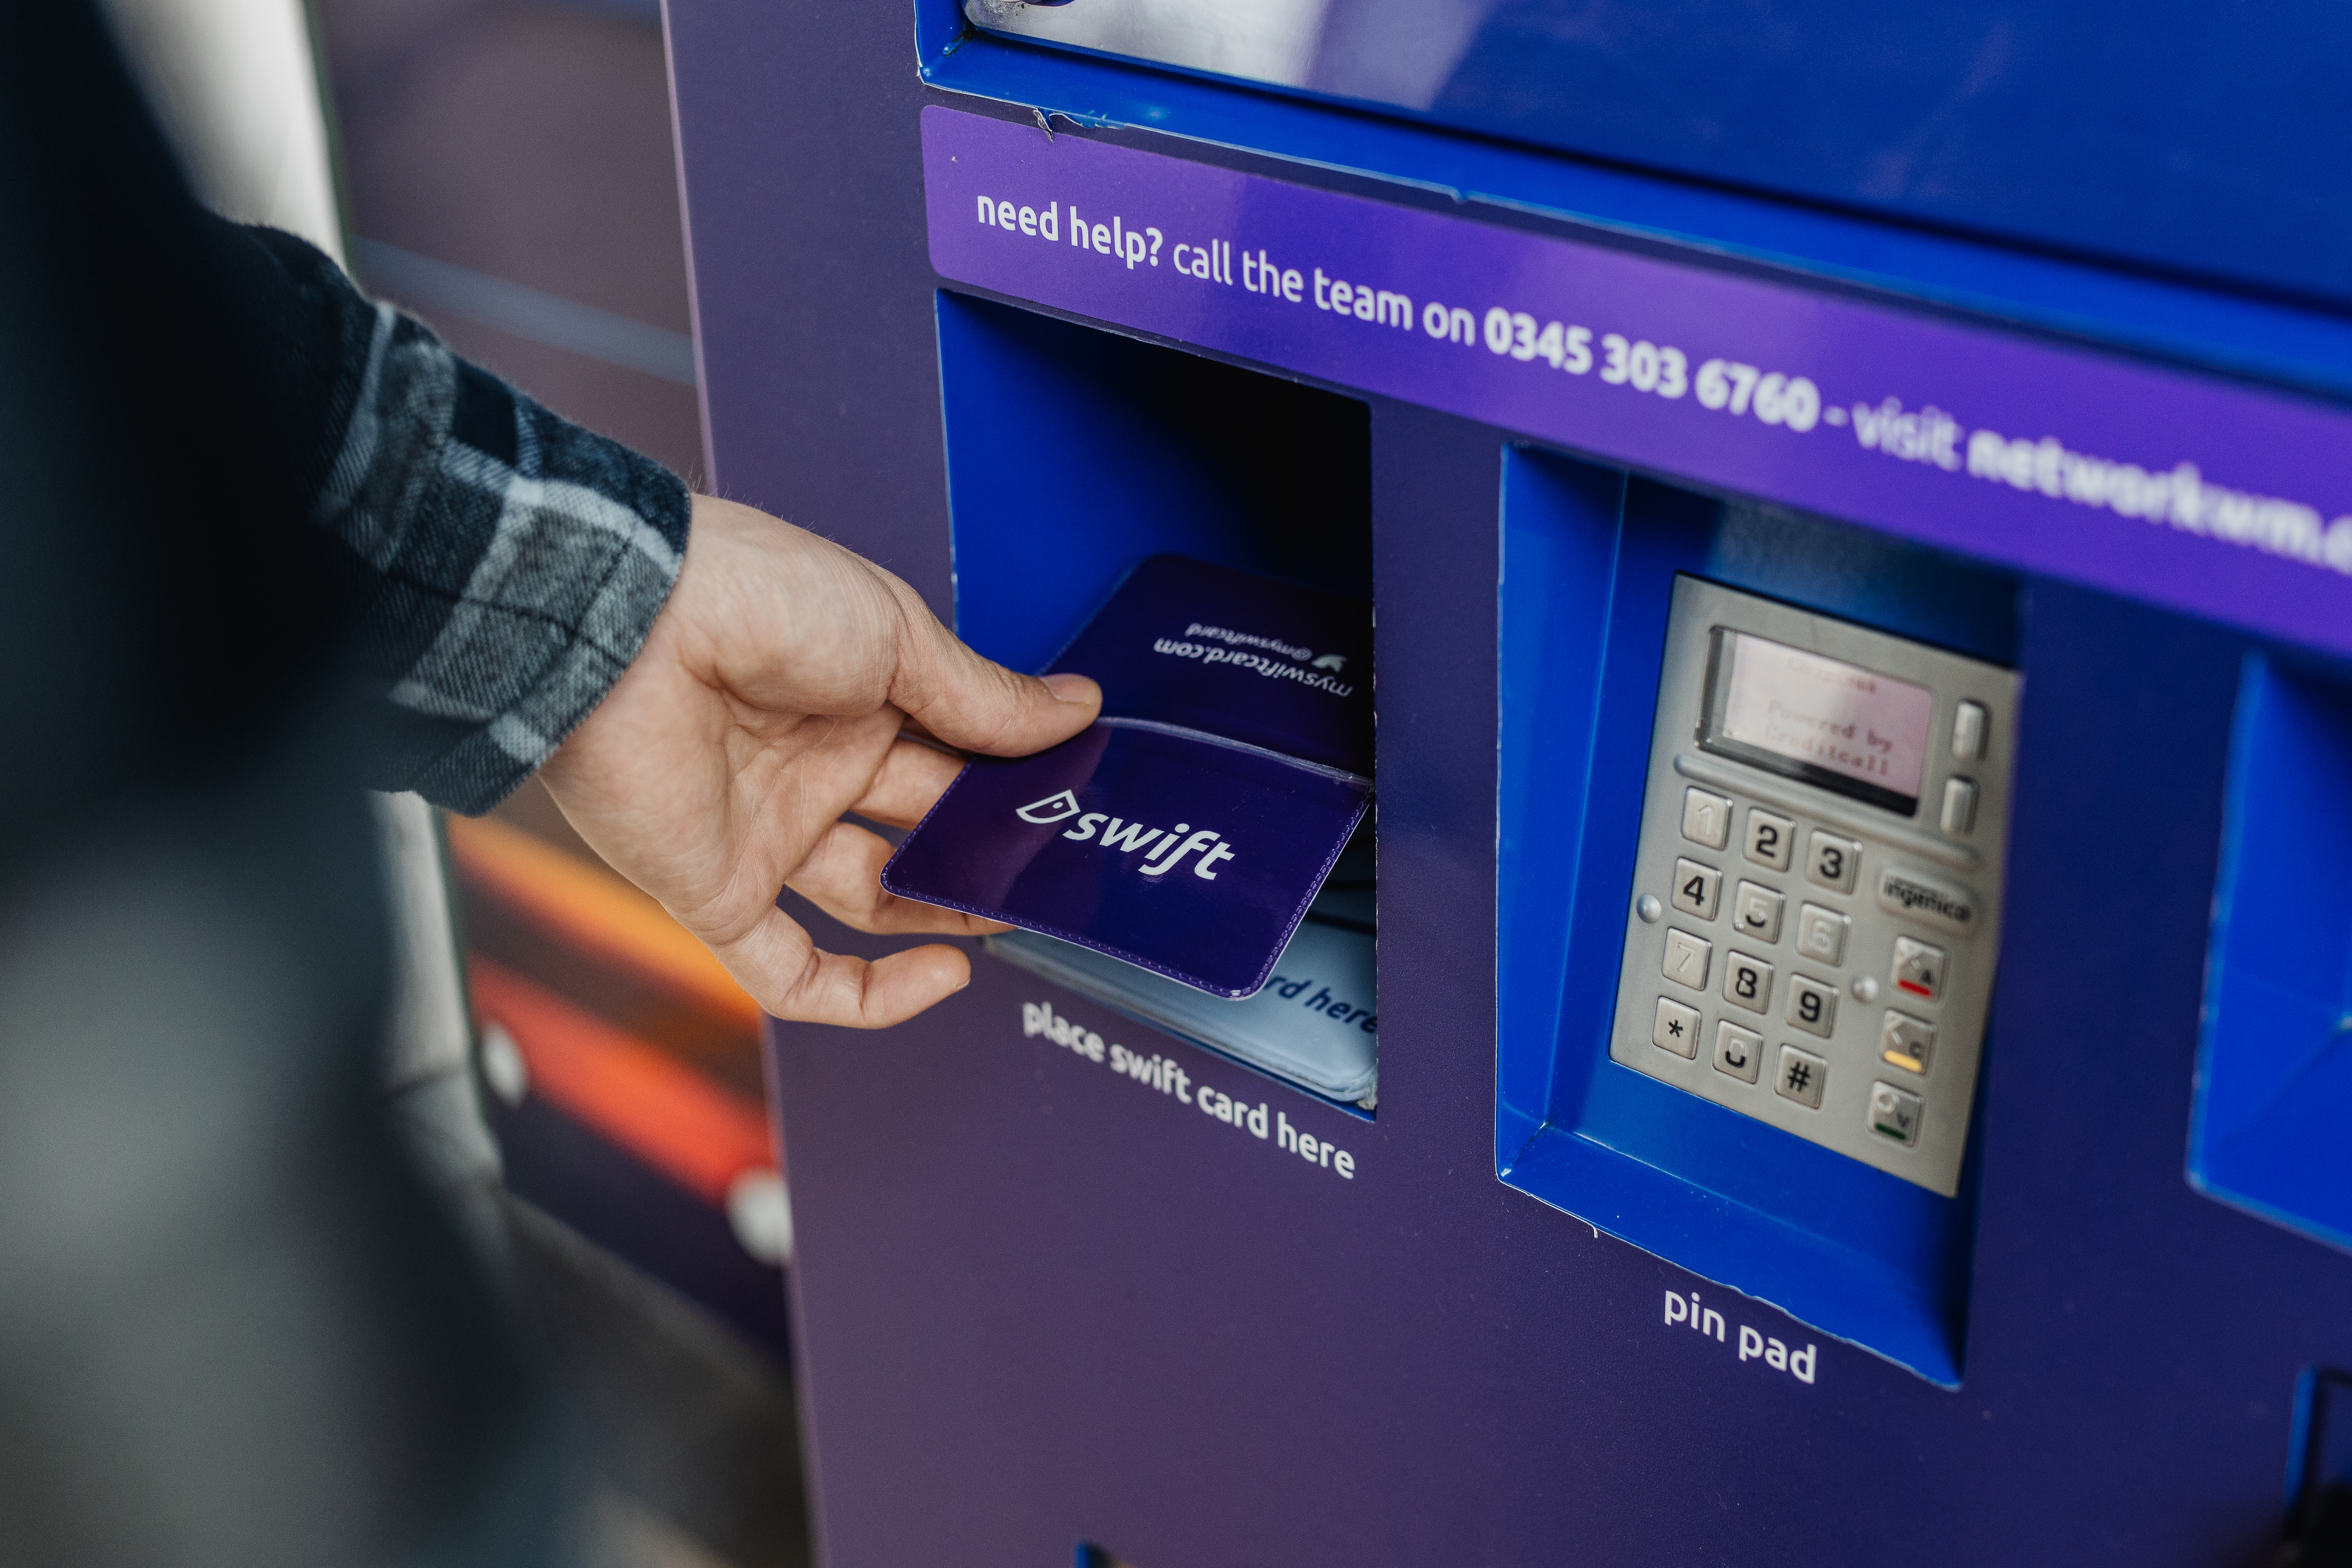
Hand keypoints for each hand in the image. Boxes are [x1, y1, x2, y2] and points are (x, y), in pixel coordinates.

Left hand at [536, 495, 1099, 1026]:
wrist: (627, 621)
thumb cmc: (750, 596)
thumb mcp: (897, 634)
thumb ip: (984, 697)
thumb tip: (1071, 710)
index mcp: (854, 695)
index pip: (953, 754)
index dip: (1011, 779)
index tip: (1071, 794)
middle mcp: (811, 765)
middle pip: (921, 828)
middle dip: (988, 847)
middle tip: (1054, 860)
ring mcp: (766, 831)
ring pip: (872, 898)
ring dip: (947, 912)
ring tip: (1011, 909)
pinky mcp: (719, 892)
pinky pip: (792, 971)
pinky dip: (866, 994)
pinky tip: (941, 974)